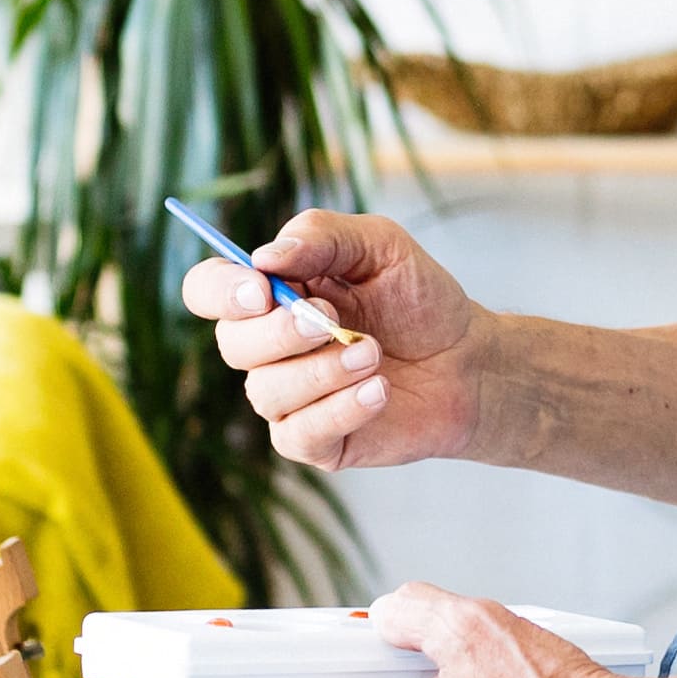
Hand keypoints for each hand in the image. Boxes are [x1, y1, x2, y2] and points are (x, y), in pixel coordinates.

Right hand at [183, 211, 486, 470]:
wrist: (469, 358)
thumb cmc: (419, 299)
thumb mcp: (381, 245)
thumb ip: (323, 237)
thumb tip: (265, 257)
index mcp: (272, 293)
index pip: (207, 289)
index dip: (220, 291)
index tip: (263, 289)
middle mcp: (268, 347)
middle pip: (233, 344)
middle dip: (281, 332)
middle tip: (333, 321)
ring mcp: (289, 397)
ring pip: (266, 392)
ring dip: (323, 370)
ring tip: (374, 354)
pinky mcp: (316, 441)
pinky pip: (299, 434)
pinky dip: (340, 410)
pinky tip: (378, 392)